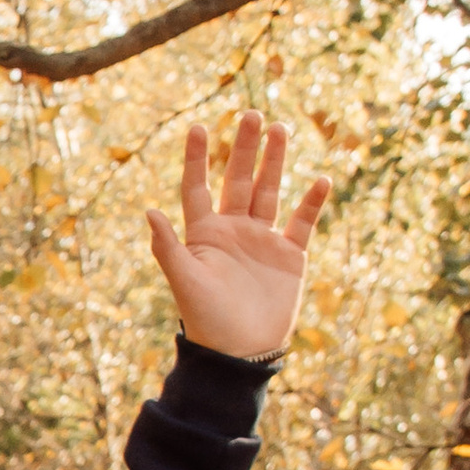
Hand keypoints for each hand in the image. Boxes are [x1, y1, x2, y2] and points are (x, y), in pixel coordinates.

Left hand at [146, 113, 327, 358]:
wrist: (241, 354)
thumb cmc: (207, 321)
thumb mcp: (184, 281)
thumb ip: (168, 246)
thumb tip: (149, 211)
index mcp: (204, 235)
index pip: (199, 188)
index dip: (199, 158)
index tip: (199, 127)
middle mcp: (233, 231)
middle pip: (239, 180)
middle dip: (245, 148)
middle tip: (251, 115)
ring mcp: (262, 240)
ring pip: (269, 191)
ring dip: (275, 161)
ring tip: (280, 128)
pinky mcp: (290, 255)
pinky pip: (302, 221)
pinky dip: (312, 202)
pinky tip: (320, 179)